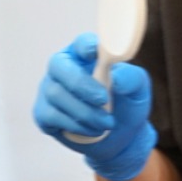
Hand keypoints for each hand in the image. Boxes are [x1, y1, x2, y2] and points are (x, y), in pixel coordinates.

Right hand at [32, 33, 155, 180]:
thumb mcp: (138, 90)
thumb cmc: (127, 104)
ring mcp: (50, 89)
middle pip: (58, 65)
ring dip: (84, 111)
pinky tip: (92, 130)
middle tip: (103, 99)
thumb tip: (116, 78)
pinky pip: (51, 116)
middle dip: (80, 83)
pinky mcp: (44, 113)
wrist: (120, 137)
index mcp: (86, 54)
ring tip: (106, 123)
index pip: (81, 43)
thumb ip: (131, 78)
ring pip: (56, 94)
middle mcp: (64, 67)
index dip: (85, 46)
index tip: (94, 53)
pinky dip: (74, 125)